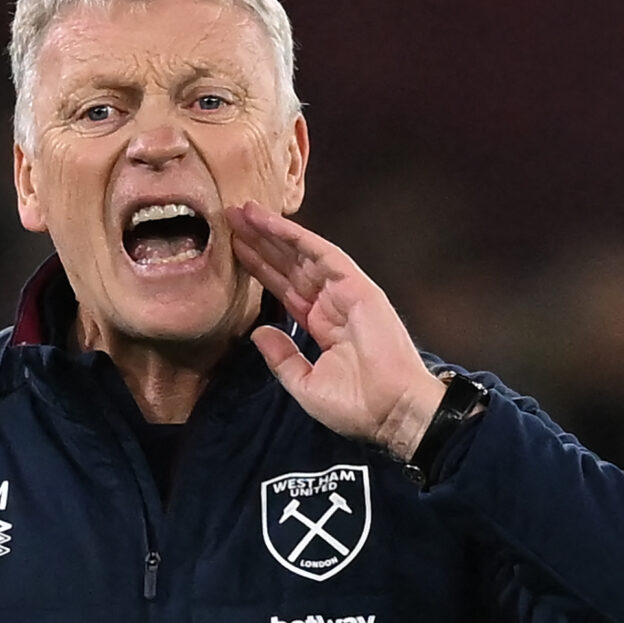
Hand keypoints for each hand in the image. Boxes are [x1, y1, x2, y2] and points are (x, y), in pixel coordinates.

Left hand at [227, 201, 445, 460]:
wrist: (391, 412)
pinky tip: (270, 222)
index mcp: (322, 326)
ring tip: (243, 211)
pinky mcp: (357, 286)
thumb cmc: (355, 406)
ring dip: (272, 232)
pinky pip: (322, 254)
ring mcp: (345, 292)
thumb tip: (258, 332)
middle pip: (290, 266)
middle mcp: (332, 304)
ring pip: (302, 255)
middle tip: (231, 217)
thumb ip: (282, 357)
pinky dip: (295, 236)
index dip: (261, 268)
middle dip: (261, 242)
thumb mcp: (305, 384)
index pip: (286, 289)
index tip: (234, 249)